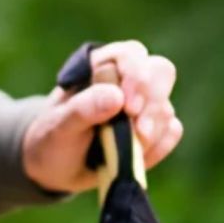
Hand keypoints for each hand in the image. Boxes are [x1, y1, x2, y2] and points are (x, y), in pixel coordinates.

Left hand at [22, 40, 182, 193]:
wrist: (55, 168)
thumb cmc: (52, 139)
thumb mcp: (58, 126)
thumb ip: (82, 109)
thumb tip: (116, 97)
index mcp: (99, 65)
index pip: (131, 54)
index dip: (136, 76)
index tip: (129, 108)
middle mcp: (126, 79)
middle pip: (161, 72)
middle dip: (152, 103)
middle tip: (138, 132)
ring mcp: (144, 103)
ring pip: (166, 107)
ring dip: (150, 131)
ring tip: (121, 150)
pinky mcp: (155, 127)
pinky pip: (171, 132)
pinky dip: (157, 147)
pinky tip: (133, 157)